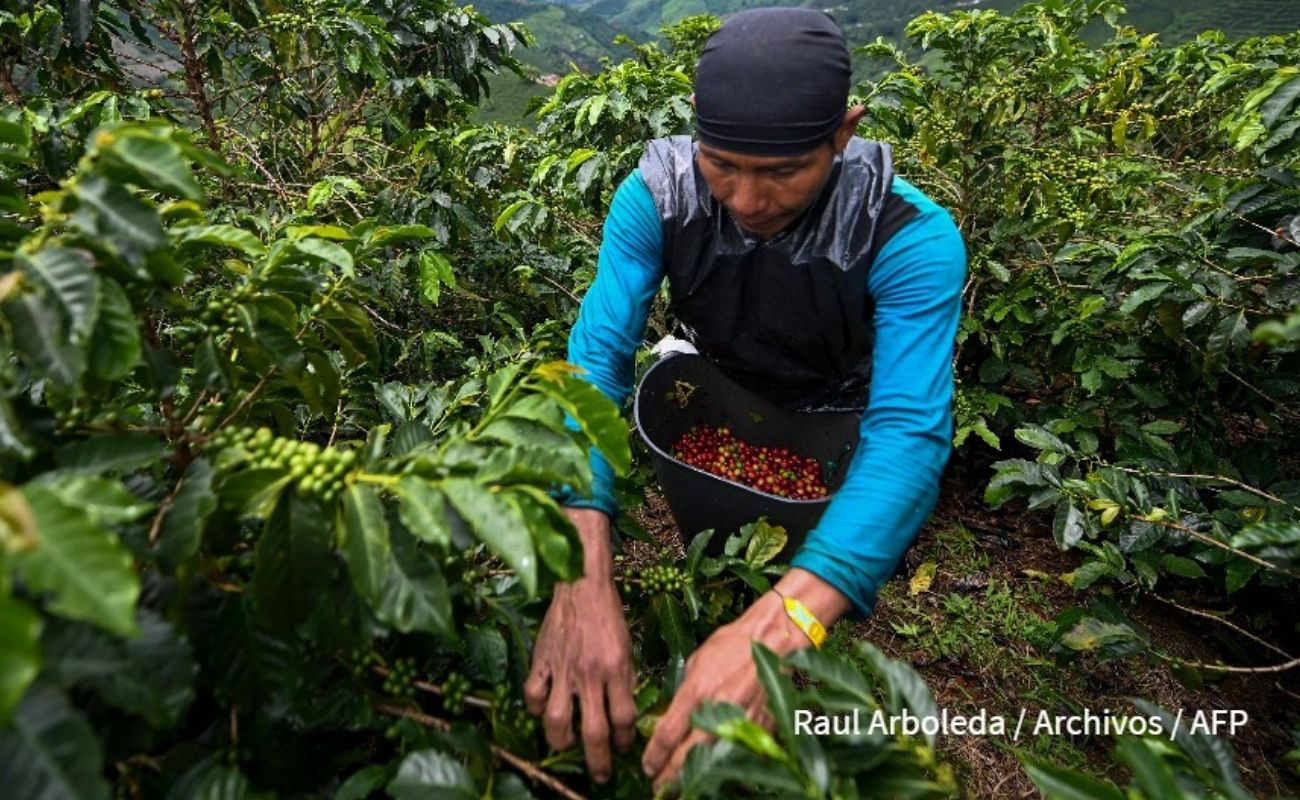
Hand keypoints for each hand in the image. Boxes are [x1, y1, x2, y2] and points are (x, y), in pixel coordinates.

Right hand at [524, 508, 635, 782]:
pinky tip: (543, 711)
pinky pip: (534, 695)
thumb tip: (625, 713)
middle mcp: (590, 674)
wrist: (581, 584)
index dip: (626, 741)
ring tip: (567, 746)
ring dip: (562, 741)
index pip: (623, 718)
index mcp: (616, 669)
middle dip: (599, 760)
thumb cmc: (608, 615)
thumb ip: (624, 679)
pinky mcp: (542, 661)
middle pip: (593, 731)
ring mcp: (563, 669)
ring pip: (557, 721)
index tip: (626, 749)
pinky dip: (537, 708)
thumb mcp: (627, 647)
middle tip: (601, 775)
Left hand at [642, 570, 851, 792]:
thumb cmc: (734, 644)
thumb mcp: (697, 662)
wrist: (775, 639)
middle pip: (687, 758)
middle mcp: (717, 711)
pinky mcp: (762, 730)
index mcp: (697, 692)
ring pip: (714, 764)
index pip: (667, 735)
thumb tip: (672, 717)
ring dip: (696, 779)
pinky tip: (718, 774)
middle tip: (659, 788)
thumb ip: (684, 693)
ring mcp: (741, 723)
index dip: (654, 756)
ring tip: (683, 788)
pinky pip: (741, 757)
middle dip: (669, 778)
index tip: (648, 766)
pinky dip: (728, 769)